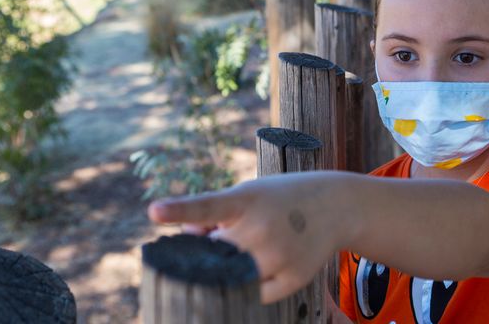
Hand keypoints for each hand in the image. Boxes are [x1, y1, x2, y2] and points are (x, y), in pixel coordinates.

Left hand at [148, 172, 350, 303]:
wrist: (335, 205)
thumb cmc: (280, 199)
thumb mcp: (247, 194)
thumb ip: (211, 214)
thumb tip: (187, 237)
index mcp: (246, 199)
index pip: (207, 206)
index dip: (179, 210)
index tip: (153, 211)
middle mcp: (263, 227)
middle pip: (213, 254)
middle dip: (215, 248)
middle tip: (238, 233)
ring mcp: (279, 255)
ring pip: (232, 278)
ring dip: (232, 267)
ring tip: (256, 245)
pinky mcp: (294, 278)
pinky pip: (256, 296)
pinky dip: (252, 284)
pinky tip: (269, 262)